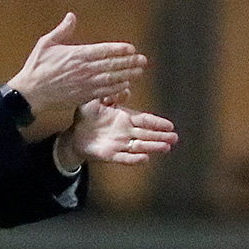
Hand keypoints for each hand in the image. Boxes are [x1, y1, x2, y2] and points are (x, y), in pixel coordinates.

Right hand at [7, 13, 146, 115]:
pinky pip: (105, 92)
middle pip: (112, 64)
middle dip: (129, 62)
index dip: (119, 49)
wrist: (31, 92)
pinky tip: (126, 86)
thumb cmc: (37, 67)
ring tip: (139, 72)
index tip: (131, 48)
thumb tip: (71, 16)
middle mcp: (84, 69)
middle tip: (142, 60)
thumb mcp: (46, 43)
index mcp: (77, 54)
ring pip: (112, 78)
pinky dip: (117, 89)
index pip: (104, 50)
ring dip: (127, 75)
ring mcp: (85, 83)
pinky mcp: (84, 96)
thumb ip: (62, 30)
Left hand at [56, 99, 178, 166]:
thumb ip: (110, 96)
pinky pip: (125, 157)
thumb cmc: (85, 117)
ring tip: (166, 147)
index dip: (157, 123)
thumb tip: (126, 89)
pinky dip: (134, 158)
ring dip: (153, 147)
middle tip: (175, 138)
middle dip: (161, 136)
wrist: (74, 135)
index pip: (144, 120)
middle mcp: (125, 132)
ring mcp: (119, 144)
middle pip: (146, 134)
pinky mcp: (110, 155)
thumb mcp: (96, 101)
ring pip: (139, 146)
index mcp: (124, 118)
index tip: (170, 125)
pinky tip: (145, 158)